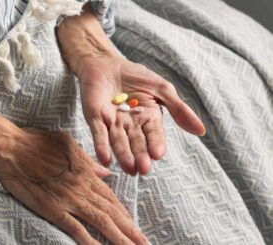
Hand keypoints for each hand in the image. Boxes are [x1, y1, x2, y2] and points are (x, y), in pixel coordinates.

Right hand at [0, 129, 147, 244]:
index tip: (136, 227)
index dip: (125, 215)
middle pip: (112, 212)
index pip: (111, 198)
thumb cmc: (38, 142)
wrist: (12, 147)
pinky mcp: (52, 208)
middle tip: (145, 244)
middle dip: (130, 231)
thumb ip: (88, 160)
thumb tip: (105, 172)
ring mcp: (69, 199)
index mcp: (87, 172)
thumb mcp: (69, 145)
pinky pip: (75, 228)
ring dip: (119, 238)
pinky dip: (90, 240)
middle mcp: (83, 188)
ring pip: (101, 221)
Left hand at [78, 55, 204, 175]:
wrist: (107, 62)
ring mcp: (112, 122)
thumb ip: (179, 109)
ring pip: (118, 141)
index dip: (155, 143)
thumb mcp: (162, 89)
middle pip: (136, 142)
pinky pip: (99, 133)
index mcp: (148, 118)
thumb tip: (202, 131)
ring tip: (129, 168)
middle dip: (140, 155)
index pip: (154, 133)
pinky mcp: (94, 118)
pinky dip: (101, 145)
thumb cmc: (136, 76)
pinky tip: (104, 158)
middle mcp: (130, 124)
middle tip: (143, 169)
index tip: (157, 154)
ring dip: (123, 155)